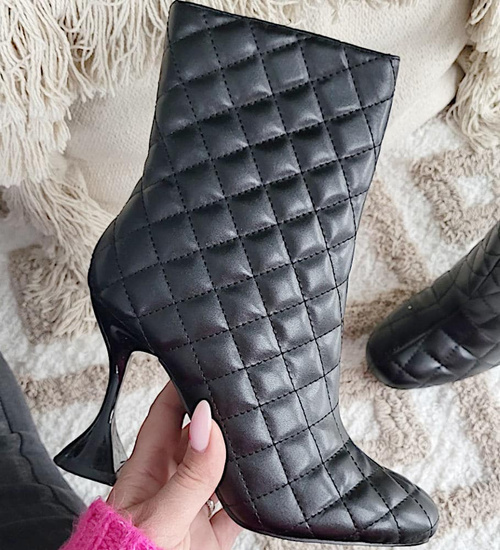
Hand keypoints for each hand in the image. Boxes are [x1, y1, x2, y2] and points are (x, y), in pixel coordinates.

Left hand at [107, 382, 240, 549]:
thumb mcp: (161, 515)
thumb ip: (189, 474)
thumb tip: (206, 424)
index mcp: (147, 472)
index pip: (164, 415)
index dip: (179, 388)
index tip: (199, 366)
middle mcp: (169, 486)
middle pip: (194, 438)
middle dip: (213, 418)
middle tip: (236, 397)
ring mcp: (189, 511)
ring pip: (216, 472)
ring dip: (233, 456)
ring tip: (252, 433)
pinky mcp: (206, 539)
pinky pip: (233, 511)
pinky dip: (248, 500)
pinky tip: (258, 486)